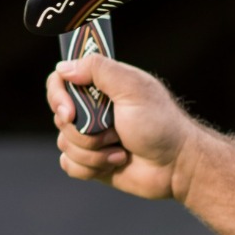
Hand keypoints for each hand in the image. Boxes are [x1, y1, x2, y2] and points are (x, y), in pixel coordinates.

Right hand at [50, 56, 198, 201]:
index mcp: (102, 87)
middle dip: (85, 131)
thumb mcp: (133, 88)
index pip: (60, 81)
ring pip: (64, 143)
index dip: (58, 97)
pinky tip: (115, 163)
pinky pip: (69, 165)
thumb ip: (99, 70)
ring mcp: (92, 136)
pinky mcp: (92, 161)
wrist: (177, 166)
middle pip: (59, 116)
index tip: (70, 113)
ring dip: (94, 152)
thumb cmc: (161, 124)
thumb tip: (64, 67)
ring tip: (121, 150)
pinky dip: (91, 167)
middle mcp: (93, 110)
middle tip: (113, 132)